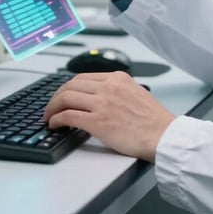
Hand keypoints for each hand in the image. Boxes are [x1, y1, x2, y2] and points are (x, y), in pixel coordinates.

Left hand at [43, 72, 175, 161]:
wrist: (163, 136)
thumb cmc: (154, 121)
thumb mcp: (136, 93)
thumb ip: (118, 91)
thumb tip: (100, 97)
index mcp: (117, 78)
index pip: (83, 77)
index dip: (68, 87)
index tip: (63, 95)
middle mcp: (108, 86)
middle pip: (71, 85)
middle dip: (57, 96)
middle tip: (51, 106)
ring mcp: (102, 103)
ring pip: (66, 97)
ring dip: (53, 107)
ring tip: (49, 116)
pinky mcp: (97, 121)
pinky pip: (68, 115)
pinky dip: (57, 119)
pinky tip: (55, 124)